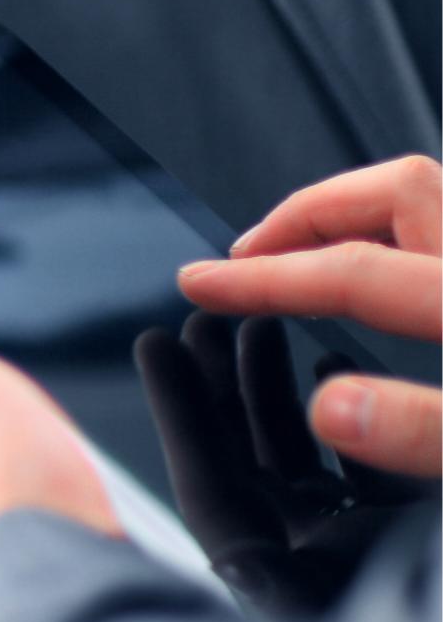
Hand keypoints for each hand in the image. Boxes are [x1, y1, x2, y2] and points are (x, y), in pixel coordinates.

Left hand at [135, 313, 419, 615]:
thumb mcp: (347, 587)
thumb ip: (310, 571)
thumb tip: (274, 511)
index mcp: (288, 592)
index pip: (208, 487)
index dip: (179, 414)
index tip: (152, 343)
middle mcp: (314, 574)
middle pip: (243, 468)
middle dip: (222, 390)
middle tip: (206, 320)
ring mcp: (360, 558)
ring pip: (300, 463)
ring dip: (276, 396)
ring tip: (261, 327)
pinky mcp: (401, 548)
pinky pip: (360, 475)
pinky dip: (346, 421)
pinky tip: (338, 361)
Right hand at [177, 155, 439, 476]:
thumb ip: (428, 429)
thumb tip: (332, 408)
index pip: (355, 271)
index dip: (264, 278)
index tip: (202, 284)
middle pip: (397, 193)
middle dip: (306, 214)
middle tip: (248, 255)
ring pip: (430, 205)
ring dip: (357, 218)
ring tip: (300, 253)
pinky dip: (404, 245)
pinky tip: (390, 289)